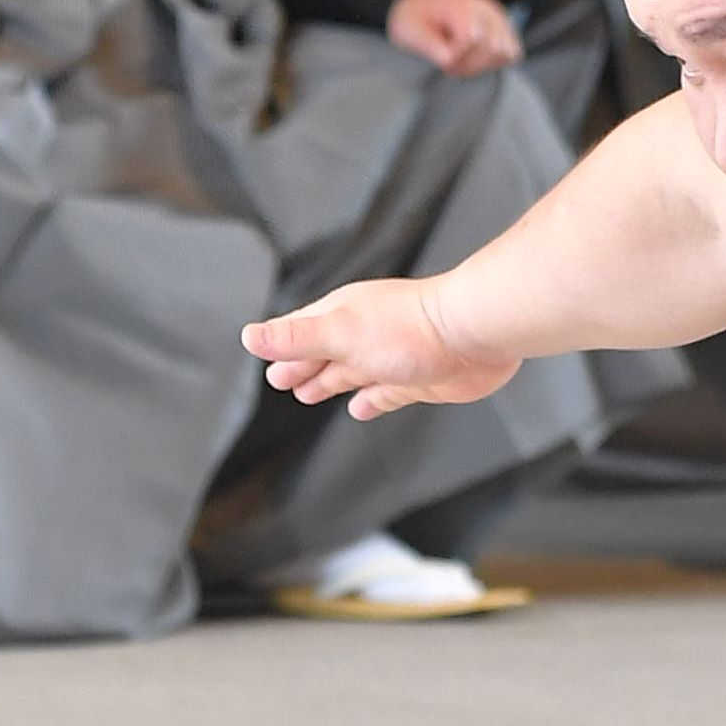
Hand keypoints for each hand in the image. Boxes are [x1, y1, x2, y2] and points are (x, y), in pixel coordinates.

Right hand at [246, 276, 521, 419]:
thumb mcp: (339, 333)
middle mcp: (366, 335)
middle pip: (325, 353)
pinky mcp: (417, 381)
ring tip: (309, 394)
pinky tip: (359, 409)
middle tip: (280, 381)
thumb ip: (295, 337)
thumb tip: (250, 336)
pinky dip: (369, 401)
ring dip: (330, 383)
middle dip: (302, 366)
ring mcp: (392, 359)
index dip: (282, 348)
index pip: (302, 332)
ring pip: (351, 373)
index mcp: (343, 317)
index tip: (264, 360)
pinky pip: (384, 395)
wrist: (475, 334)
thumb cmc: (409, 328)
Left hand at [385, 0, 520, 76]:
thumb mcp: (408, 30)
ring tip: (461, 62)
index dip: (455, 57)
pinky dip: (494, 62)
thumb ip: (427, 44)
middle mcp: (486, 7)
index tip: (439, 61)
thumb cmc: (413, 21)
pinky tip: (474, 59)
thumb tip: (448, 60)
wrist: (422, 7)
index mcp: (461, 5)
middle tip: (449, 64)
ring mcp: (499, 17)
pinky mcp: (506, 29)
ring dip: (482, 65)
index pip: (473, 38)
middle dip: (469, 64)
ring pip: (506, 52)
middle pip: (494, 47)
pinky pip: (513, 53)